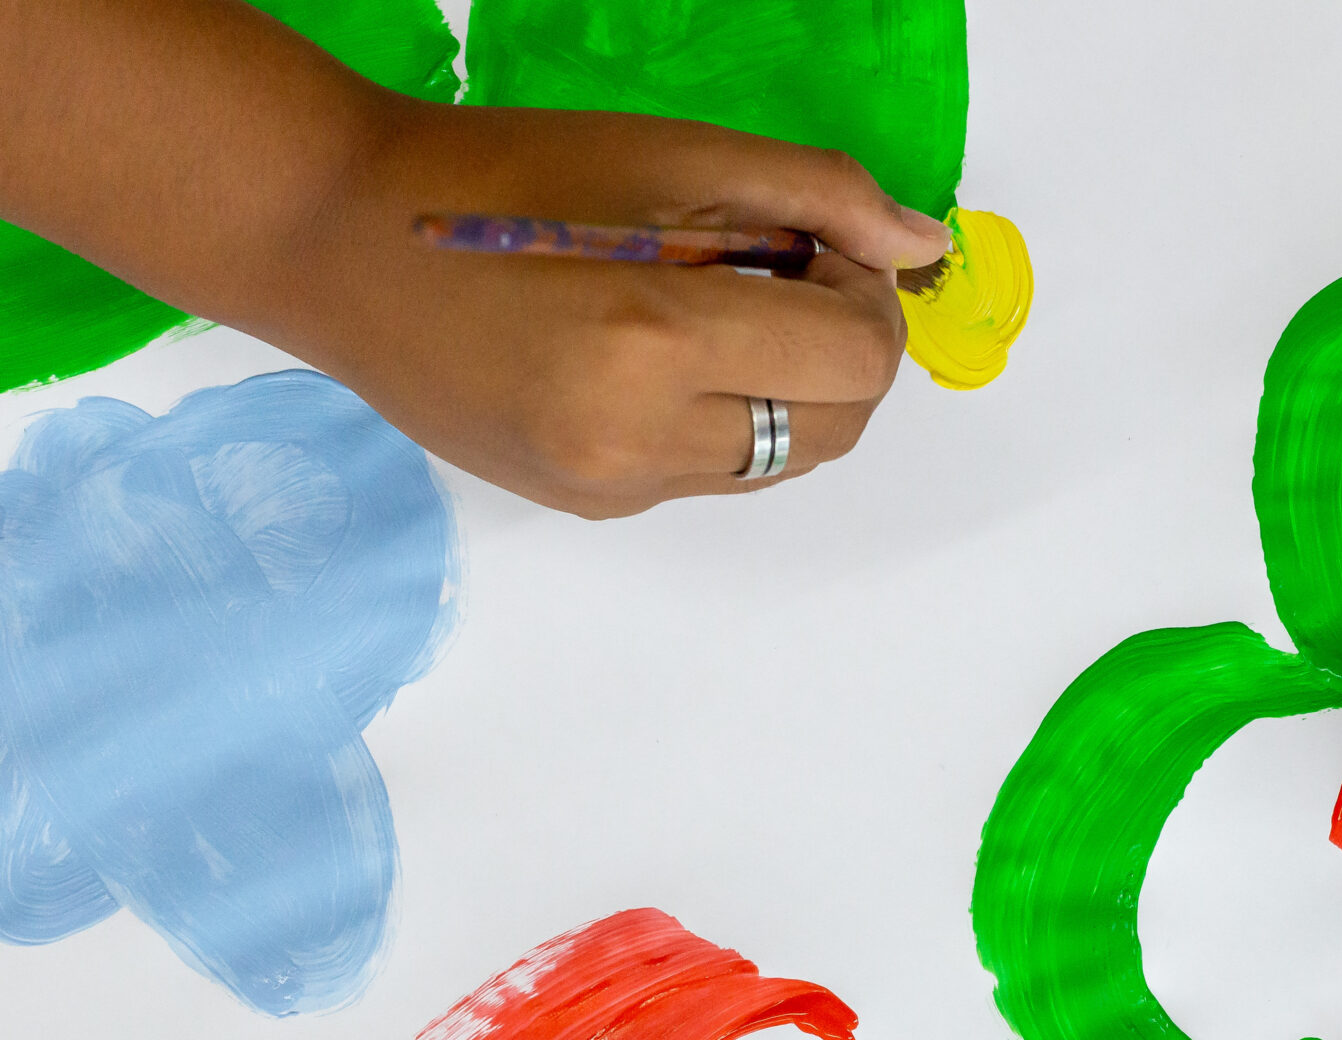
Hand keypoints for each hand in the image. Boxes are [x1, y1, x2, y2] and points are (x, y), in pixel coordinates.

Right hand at [264, 100, 951, 517]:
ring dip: (793, 389)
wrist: (340, 240)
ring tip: (722, 312)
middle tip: (787, 273)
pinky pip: (716, 475)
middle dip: (845, 349)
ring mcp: (613, 486)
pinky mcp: (593, 506)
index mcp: (658, 338)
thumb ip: (817, 196)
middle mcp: (639, 437)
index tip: (820, 246)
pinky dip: (730, 417)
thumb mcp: (673, 155)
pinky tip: (666, 354)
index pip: (855, 358)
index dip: (866, 295)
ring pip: (784, 459)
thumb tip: (925, 248)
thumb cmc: (505, 177)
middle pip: (838, 424)